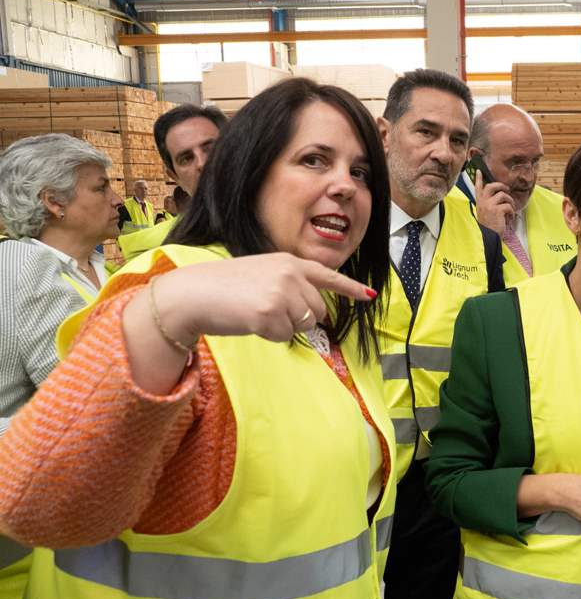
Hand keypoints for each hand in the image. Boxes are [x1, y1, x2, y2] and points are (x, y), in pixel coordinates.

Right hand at [154, 252, 374, 344]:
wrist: (193, 293)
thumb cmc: (225, 288)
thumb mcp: (262, 274)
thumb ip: (290, 285)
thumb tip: (314, 312)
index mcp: (289, 262)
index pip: (327, 275)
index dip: (350, 288)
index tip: (368, 296)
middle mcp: (291, 274)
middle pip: (318, 310)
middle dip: (299, 318)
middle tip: (268, 311)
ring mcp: (282, 293)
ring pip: (303, 325)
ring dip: (283, 327)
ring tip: (256, 313)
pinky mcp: (271, 313)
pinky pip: (284, 336)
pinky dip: (268, 335)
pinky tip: (249, 321)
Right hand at [474, 170, 515, 233]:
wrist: (488, 238)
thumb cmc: (489, 227)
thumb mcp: (485, 214)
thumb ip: (488, 204)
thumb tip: (498, 197)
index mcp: (479, 203)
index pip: (478, 188)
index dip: (478, 179)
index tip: (479, 171)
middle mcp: (483, 202)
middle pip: (492, 186)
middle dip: (501, 185)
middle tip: (507, 189)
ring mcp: (489, 205)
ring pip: (503, 195)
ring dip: (510, 201)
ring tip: (511, 209)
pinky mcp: (497, 210)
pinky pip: (508, 206)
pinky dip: (511, 212)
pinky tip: (510, 218)